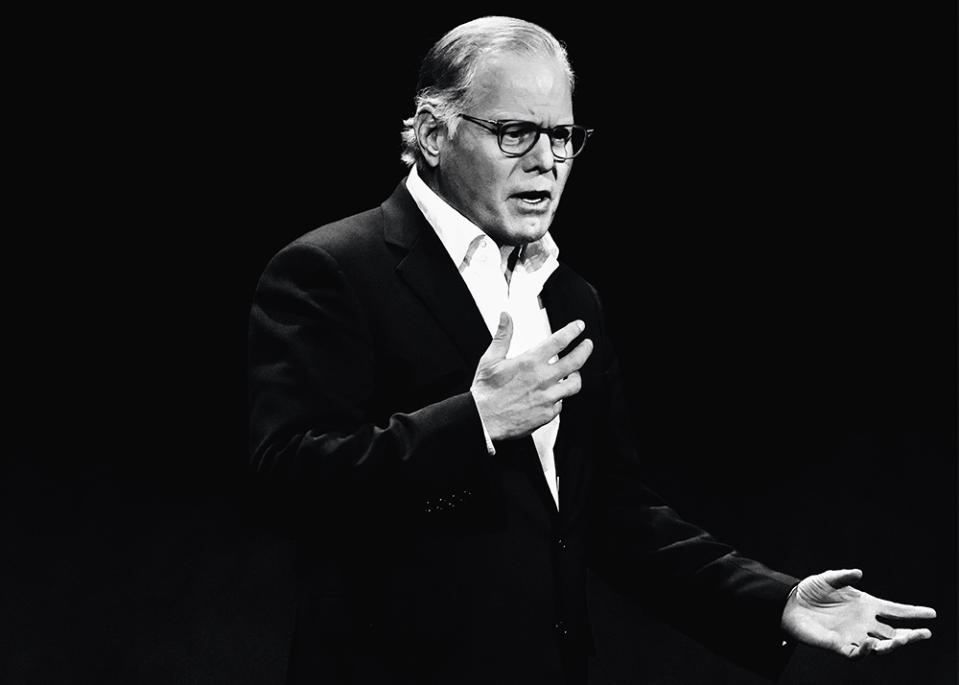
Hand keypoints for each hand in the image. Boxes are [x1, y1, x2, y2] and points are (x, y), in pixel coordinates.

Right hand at [471, 312, 592, 440]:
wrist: (482, 421)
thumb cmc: (485, 392)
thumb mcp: (490, 359)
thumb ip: (502, 336)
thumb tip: (505, 317)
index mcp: (530, 362)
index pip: (559, 341)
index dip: (573, 331)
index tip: (579, 327)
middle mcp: (542, 379)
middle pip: (575, 361)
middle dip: (585, 350)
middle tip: (587, 345)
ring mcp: (547, 397)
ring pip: (574, 384)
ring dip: (577, 376)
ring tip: (576, 373)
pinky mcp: (547, 414)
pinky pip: (561, 404)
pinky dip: (560, 398)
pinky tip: (555, 395)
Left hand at [781, 569, 935, 658]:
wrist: (788, 604)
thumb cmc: (809, 591)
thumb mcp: (827, 579)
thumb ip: (843, 576)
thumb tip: (859, 572)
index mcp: (866, 606)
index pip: (895, 611)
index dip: (913, 612)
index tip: (931, 613)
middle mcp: (864, 623)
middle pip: (893, 633)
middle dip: (911, 635)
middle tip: (925, 633)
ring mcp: (853, 635)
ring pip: (881, 646)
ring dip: (893, 645)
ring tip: (905, 640)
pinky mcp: (839, 646)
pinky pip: (857, 653)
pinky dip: (866, 651)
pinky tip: (871, 643)